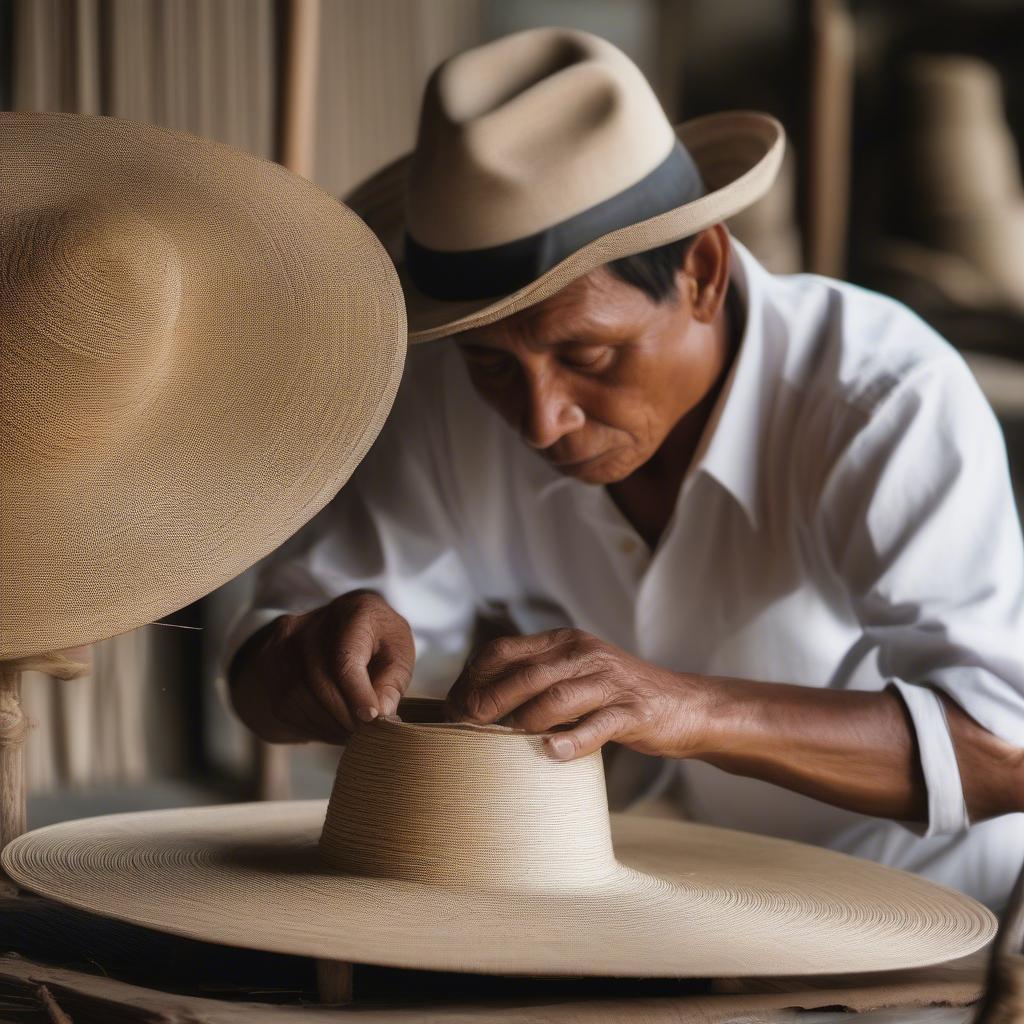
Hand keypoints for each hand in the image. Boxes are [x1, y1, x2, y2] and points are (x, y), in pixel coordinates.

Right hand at [229, 590, 413, 743]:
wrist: (340, 626)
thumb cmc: (377, 640)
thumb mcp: (399, 652)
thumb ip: (393, 681)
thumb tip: (380, 712)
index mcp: (352, 612)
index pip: (345, 658)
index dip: (358, 694)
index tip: (373, 718)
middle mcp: (310, 624)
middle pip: (320, 682)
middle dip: (346, 716)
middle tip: (367, 734)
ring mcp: (283, 645)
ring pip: (299, 698)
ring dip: (329, 725)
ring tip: (352, 732)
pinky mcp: (270, 666)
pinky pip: (287, 707)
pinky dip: (313, 725)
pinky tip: (333, 726)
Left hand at [443, 628, 712, 760]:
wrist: (683, 704)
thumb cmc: (616, 695)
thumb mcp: (574, 673)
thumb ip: (535, 679)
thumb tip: (475, 701)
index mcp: (564, 642)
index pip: (504, 650)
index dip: (473, 676)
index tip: (453, 703)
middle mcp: (584, 654)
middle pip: (525, 674)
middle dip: (488, 700)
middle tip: (464, 725)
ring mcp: (610, 682)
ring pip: (556, 697)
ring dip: (523, 720)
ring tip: (499, 741)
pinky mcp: (633, 712)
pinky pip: (597, 725)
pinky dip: (571, 741)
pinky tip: (550, 754)